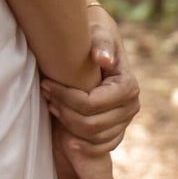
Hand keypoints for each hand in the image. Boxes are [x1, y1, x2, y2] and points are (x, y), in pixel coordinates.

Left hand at [41, 3, 140, 151]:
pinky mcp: (118, 130)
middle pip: (90, 124)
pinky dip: (83, 145)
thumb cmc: (96, 33)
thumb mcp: (98, 30)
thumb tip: (102, 59)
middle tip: (45, 94)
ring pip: (93, 138)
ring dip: (68, 125)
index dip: (65, 97)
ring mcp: (126, 120)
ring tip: (52, 105)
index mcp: (128, 86)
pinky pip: (102, 148)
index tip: (45, 84)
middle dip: (63, 111)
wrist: (100, 43)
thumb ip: (101, 43)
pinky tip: (64, 135)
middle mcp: (132, 106)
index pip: (91, 103)